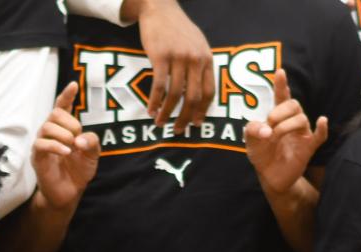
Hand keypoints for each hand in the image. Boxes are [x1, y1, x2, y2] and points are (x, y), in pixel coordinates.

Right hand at [32, 82, 100, 210]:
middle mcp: (51, 132)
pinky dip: (55, 146)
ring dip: (64, 135)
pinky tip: (66, 152)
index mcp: (64, 128)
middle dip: (70, 123)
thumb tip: (80, 139)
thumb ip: (92, 142)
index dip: (67, 95)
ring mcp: (42, 143)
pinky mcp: (37, 156)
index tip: (74, 85)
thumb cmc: (78, 171)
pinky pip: (42, 144)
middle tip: (78, 139)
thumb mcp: (93, 155)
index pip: (62, 106)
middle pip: (55, 113)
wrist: (70, 192)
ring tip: (72, 148)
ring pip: (47, 126)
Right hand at [130, 0, 214, 132]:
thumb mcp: (197, 45)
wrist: (160, 7)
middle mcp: (195, 59)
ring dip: (167, 113)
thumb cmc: (177, 29)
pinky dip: (154, 101)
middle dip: (185, 118)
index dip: (202, 111)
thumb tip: (199, 93)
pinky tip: (151, 110)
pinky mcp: (161, 56)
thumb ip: (200, 66)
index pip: (209, 92)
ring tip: (160, 123)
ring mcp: (178, 57)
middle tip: (178, 130)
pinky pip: (159, 86)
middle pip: (193, 98)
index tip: (196, 124)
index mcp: (206, 59)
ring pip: (175, 95)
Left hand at [245, 70, 327, 195]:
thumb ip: (252, 130)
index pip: (282, 96)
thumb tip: (267, 130)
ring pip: (301, 119)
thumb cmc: (262, 154)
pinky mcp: (308, 147)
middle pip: (294, 104)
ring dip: (285, 126)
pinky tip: (322, 121)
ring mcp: (302, 133)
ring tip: (274, 137)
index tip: (280, 72)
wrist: (269, 176)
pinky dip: (322, 128)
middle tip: (269, 123)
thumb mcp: (251, 141)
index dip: (282, 84)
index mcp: (278, 115)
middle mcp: (292, 120)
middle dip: (279, 112)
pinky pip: (320, 136)